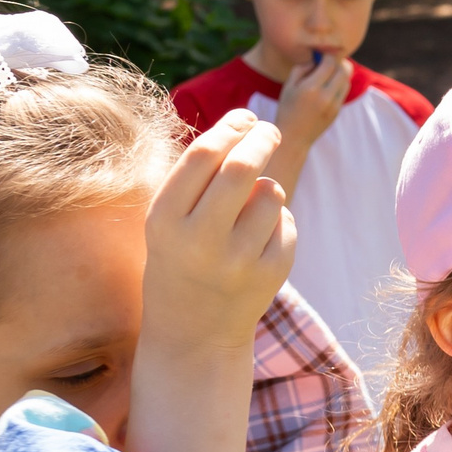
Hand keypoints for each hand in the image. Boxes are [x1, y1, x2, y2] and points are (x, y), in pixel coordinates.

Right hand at [142, 108, 291, 361]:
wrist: (195, 333)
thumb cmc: (180, 260)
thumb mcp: (169, 221)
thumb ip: (197, 179)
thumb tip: (243, 124)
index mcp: (165, 220)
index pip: (203, 156)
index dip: (229, 128)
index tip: (245, 117)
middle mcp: (200, 240)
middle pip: (243, 168)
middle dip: (262, 140)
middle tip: (271, 130)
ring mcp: (239, 261)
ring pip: (271, 194)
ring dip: (268, 187)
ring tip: (253, 203)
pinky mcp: (271, 275)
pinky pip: (286, 224)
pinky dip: (278, 220)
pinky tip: (258, 240)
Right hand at [273, 50, 350, 172]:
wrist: (294, 137)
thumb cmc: (287, 108)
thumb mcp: (289, 85)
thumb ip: (302, 68)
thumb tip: (316, 58)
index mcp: (311, 88)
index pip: (330, 63)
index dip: (327, 55)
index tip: (322, 53)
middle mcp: (326, 96)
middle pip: (343, 70)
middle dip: (337, 62)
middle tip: (327, 61)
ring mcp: (334, 105)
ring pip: (346, 80)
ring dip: (339, 73)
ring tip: (327, 73)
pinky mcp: (337, 111)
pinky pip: (343, 92)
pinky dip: (339, 85)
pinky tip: (327, 85)